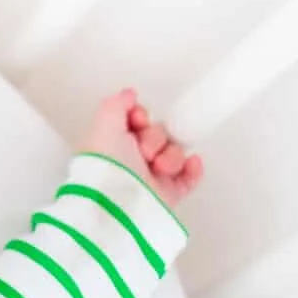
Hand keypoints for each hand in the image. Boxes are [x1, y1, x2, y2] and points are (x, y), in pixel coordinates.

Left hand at [80, 88, 203, 207]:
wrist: (119, 204)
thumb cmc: (106, 167)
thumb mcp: (104, 126)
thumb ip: (116, 105)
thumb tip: (128, 94)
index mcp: (113, 144)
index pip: (136, 121)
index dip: (141, 117)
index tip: (138, 121)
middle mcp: (131, 160)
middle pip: (158, 134)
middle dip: (155, 138)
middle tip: (144, 152)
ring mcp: (150, 178)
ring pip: (174, 153)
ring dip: (171, 156)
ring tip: (159, 167)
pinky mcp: (167, 195)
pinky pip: (189, 177)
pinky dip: (193, 170)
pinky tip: (191, 164)